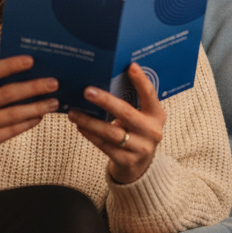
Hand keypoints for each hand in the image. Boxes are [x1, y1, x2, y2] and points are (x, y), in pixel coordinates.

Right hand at [0, 56, 59, 161]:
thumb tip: (31, 72)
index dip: (10, 65)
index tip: (31, 60)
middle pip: (7, 93)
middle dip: (33, 87)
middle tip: (54, 83)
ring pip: (13, 114)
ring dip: (37, 107)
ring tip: (53, 102)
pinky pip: (12, 130)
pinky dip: (28, 122)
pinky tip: (40, 116)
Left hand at [68, 63, 164, 183]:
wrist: (140, 166)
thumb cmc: (136, 132)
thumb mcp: (141, 117)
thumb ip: (131, 102)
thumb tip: (104, 79)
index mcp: (157, 115)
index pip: (150, 95)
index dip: (141, 81)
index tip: (131, 66)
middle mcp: (152, 131)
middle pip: (126, 113)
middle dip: (105, 101)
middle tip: (87, 91)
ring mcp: (141, 148)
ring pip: (111, 133)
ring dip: (90, 121)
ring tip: (74, 112)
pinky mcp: (128, 161)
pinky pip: (105, 146)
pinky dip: (90, 135)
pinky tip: (80, 126)